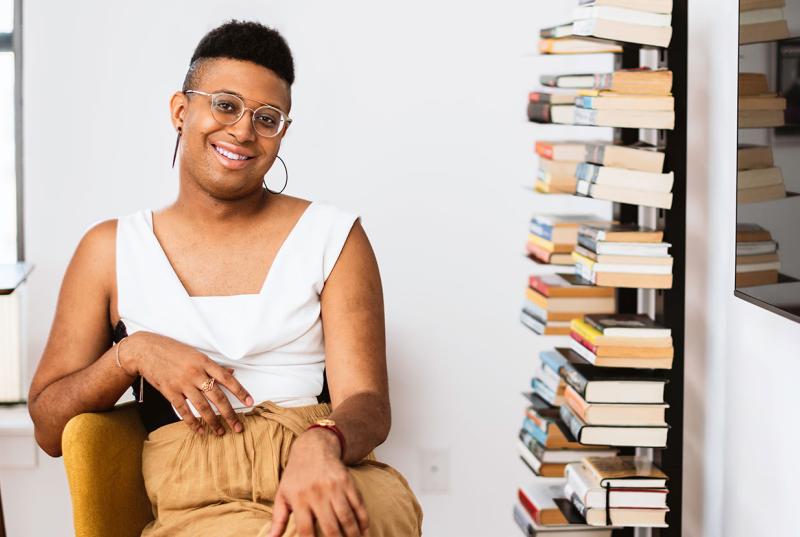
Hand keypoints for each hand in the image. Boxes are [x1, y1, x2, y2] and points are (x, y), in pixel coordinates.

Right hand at [120, 331, 253, 435]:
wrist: (146, 350)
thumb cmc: (173, 350)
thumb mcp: (196, 354)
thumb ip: (213, 366)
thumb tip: (232, 373)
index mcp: (204, 362)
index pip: (227, 378)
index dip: (240, 391)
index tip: (250, 402)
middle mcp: (195, 373)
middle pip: (217, 396)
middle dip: (229, 414)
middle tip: (238, 427)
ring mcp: (182, 383)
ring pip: (202, 406)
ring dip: (213, 422)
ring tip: (220, 433)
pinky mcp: (169, 391)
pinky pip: (183, 410)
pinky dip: (192, 422)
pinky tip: (200, 431)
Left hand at [266, 429, 368, 536]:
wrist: (313, 448)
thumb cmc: (296, 475)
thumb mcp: (282, 494)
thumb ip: (278, 519)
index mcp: (299, 499)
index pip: (306, 531)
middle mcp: (317, 494)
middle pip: (330, 527)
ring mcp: (334, 488)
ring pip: (347, 518)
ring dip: (353, 535)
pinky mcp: (347, 482)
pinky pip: (358, 504)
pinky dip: (363, 520)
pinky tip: (365, 532)